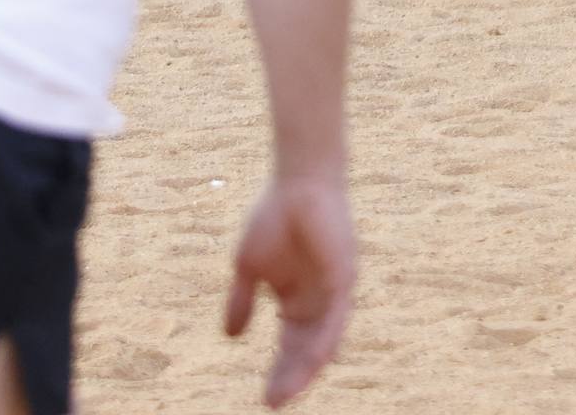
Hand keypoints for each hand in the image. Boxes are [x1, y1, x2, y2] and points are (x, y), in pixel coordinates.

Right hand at [222, 173, 355, 408]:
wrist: (295, 183)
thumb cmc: (274, 217)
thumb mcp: (249, 267)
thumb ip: (242, 301)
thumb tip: (231, 336)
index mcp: (297, 301)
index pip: (290, 346)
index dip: (280, 372)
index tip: (265, 399)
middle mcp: (318, 301)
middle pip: (307, 350)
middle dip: (291, 377)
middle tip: (273, 403)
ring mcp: (333, 291)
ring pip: (323, 341)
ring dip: (306, 367)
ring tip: (288, 392)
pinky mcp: (344, 277)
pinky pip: (337, 317)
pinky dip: (326, 339)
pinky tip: (315, 359)